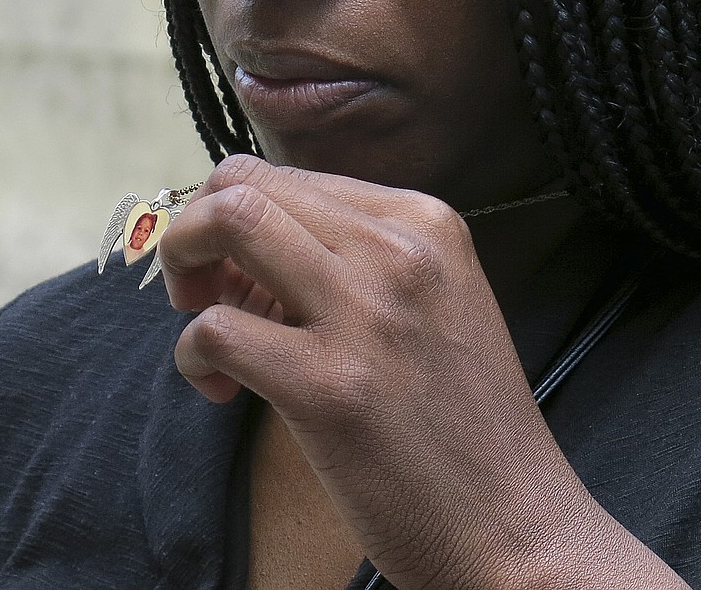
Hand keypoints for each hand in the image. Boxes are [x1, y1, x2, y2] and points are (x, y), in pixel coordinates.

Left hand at [159, 155, 689, 589]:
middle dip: (197, 228)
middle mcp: (399, 247)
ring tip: (202, 321)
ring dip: (184, 264)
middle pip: (248, 182)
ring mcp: (366, 311)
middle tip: (200, 291)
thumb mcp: (434, 299)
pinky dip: (192, 354)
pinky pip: (216, 327)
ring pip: (230, 220)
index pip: (290, 175)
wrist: (516, 525)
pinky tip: (220, 391)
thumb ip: (359, 255)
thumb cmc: (463, 418)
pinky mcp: (329, 385)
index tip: (241, 275)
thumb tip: (257, 239)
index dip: (242, 216)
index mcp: (426, 219)